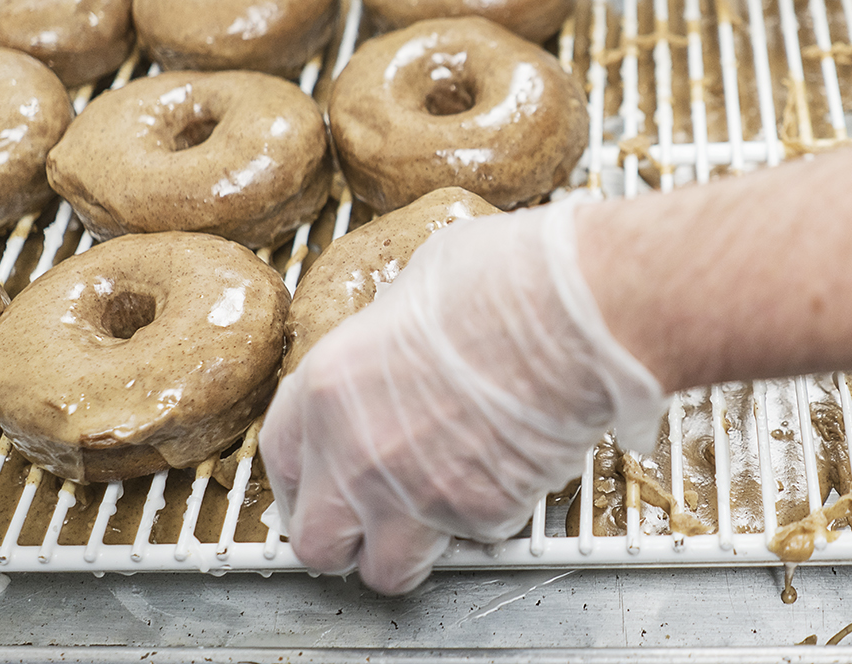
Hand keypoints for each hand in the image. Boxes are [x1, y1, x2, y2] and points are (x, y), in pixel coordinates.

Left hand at [259, 198, 666, 593]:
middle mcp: (356, 455)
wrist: (571, 310)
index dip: (305, 480)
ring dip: (410, 551)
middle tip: (375, 517)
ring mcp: (415, 495)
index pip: (281, 465)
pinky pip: (473, 539)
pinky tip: (508, 471)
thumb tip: (400, 348)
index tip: (324, 483)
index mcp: (327, 389)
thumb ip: (386, 342)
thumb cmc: (502, 280)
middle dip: (346, 538)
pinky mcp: (479, 516)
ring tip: (440, 514)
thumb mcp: (412, 291)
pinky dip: (489, 519)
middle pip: (317, 544)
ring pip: (388, 571)